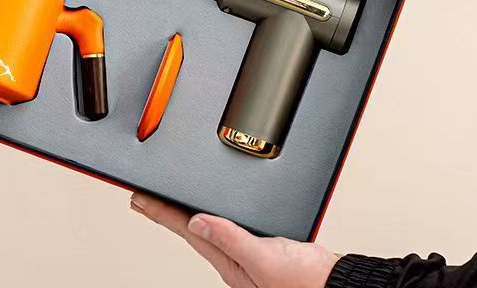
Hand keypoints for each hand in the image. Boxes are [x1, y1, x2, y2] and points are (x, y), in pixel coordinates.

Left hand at [130, 192, 339, 287]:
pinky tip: (213, 210)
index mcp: (229, 260)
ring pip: (208, 225)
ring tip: (167, 201)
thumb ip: (232, 239)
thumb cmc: (307, 281)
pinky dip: (215, 212)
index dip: (160, 211)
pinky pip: (229, 223)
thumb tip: (198, 222)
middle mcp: (233, 255)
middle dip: (166, 210)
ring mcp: (246, 250)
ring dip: (187, 211)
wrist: (338, 284)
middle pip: (191, 227)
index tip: (138, 198)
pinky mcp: (262, 242)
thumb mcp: (266, 258)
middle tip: (144, 198)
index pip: (186, 229)